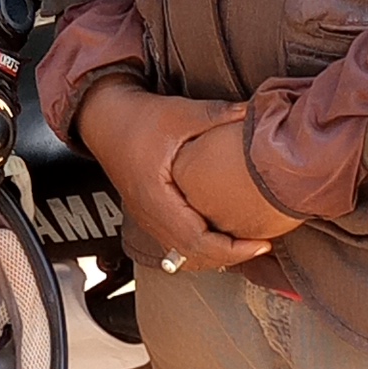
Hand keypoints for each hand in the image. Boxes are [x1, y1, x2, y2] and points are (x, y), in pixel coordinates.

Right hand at [77, 79, 273, 271]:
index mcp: (157, 197)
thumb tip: (252, 111)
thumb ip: (217, 114)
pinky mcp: (151, 216)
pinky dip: (202, 248)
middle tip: (262, 246)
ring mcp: (149, 219)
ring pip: (185, 255)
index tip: (260, 244)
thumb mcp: (179, 113)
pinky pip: (178, 245)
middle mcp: (150, 215)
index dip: (232, 249)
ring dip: (216, 255)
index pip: (196, 241)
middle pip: (193, 256)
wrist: (105, 119)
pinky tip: (222, 236)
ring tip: (246, 245)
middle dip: (230, 256)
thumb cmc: (138, 118)